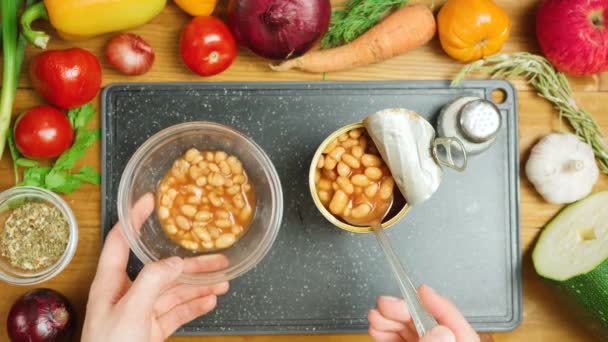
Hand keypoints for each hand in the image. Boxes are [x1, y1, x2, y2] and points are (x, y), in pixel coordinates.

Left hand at [82, 194, 229, 341]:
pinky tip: (211, 300)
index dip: (134, 218)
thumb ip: (153, 282)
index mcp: (110, 282)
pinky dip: (195, 306)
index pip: (122, 240)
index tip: (150, 201)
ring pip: (174, 292)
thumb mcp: (131, 311)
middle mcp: (126, 294)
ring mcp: (140, 312)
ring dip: (199, 285)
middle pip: (161, 269)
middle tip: (216, 255)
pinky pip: (177, 313)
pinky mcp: (151, 330)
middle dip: (189, 262)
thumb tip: (175, 262)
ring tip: (224, 278)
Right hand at [368, 285, 479, 341]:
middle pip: (430, 326)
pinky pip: (402, 340)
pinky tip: (377, 326)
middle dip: (405, 311)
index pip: (461, 331)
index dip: (441, 306)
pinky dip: (388, 332)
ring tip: (377, 315)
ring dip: (391, 320)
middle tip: (387, 303)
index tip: (422, 290)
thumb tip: (441, 331)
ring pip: (413, 331)